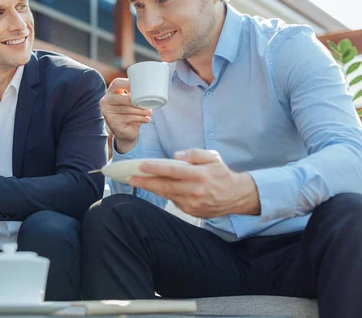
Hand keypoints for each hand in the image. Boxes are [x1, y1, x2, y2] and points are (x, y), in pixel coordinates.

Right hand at [100, 78, 151, 153]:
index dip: (128, 84)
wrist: (125, 131)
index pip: (117, 83)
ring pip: (126, 109)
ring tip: (149, 112)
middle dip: (137, 102)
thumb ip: (134, 94)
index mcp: (110, 92)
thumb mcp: (131, 102)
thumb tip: (150, 88)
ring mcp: (107, 112)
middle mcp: (106, 101)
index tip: (140, 88)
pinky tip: (146, 119)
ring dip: (140, 111)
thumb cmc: (130, 113)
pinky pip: (127, 118)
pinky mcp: (111, 122)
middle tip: (147, 105)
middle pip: (123, 98)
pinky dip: (139, 118)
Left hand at [128, 149, 260, 217]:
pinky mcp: (192, 212)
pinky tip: (157, 188)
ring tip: (137, 182)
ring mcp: (193, 203)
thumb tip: (176, 156)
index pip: (173, 171)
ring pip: (167, 195)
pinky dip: (165, 194)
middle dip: (145, 182)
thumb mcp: (212, 157)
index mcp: (200, 175)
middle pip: (165, 186)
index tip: (141, 166)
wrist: (236, 196)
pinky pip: (174, 201)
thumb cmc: (221, 173)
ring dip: (151, 189)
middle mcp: (195, 190)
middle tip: (130, 178)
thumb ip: (194, 154)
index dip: (155, 168)